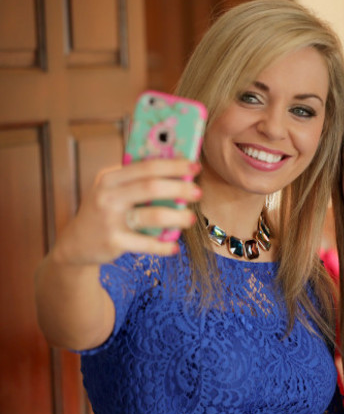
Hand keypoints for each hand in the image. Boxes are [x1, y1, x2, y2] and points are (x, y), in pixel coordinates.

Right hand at [52, 158, 200, 265]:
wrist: (75, 243)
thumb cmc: (104, 211)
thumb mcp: (112, 190)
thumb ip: (137, 181)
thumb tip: (179, 175)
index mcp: (110, 177)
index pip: (147, 166)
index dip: (173, 166)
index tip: (194, 167)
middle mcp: (108, 196)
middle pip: (152, 187)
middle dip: (179, 189)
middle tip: (198, 193)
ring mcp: (109, 219)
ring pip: (153, 216)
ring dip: (177, 217)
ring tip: (190, 218)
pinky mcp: (113, 241)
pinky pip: (146, 244)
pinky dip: (163, 246)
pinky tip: (173, 247)